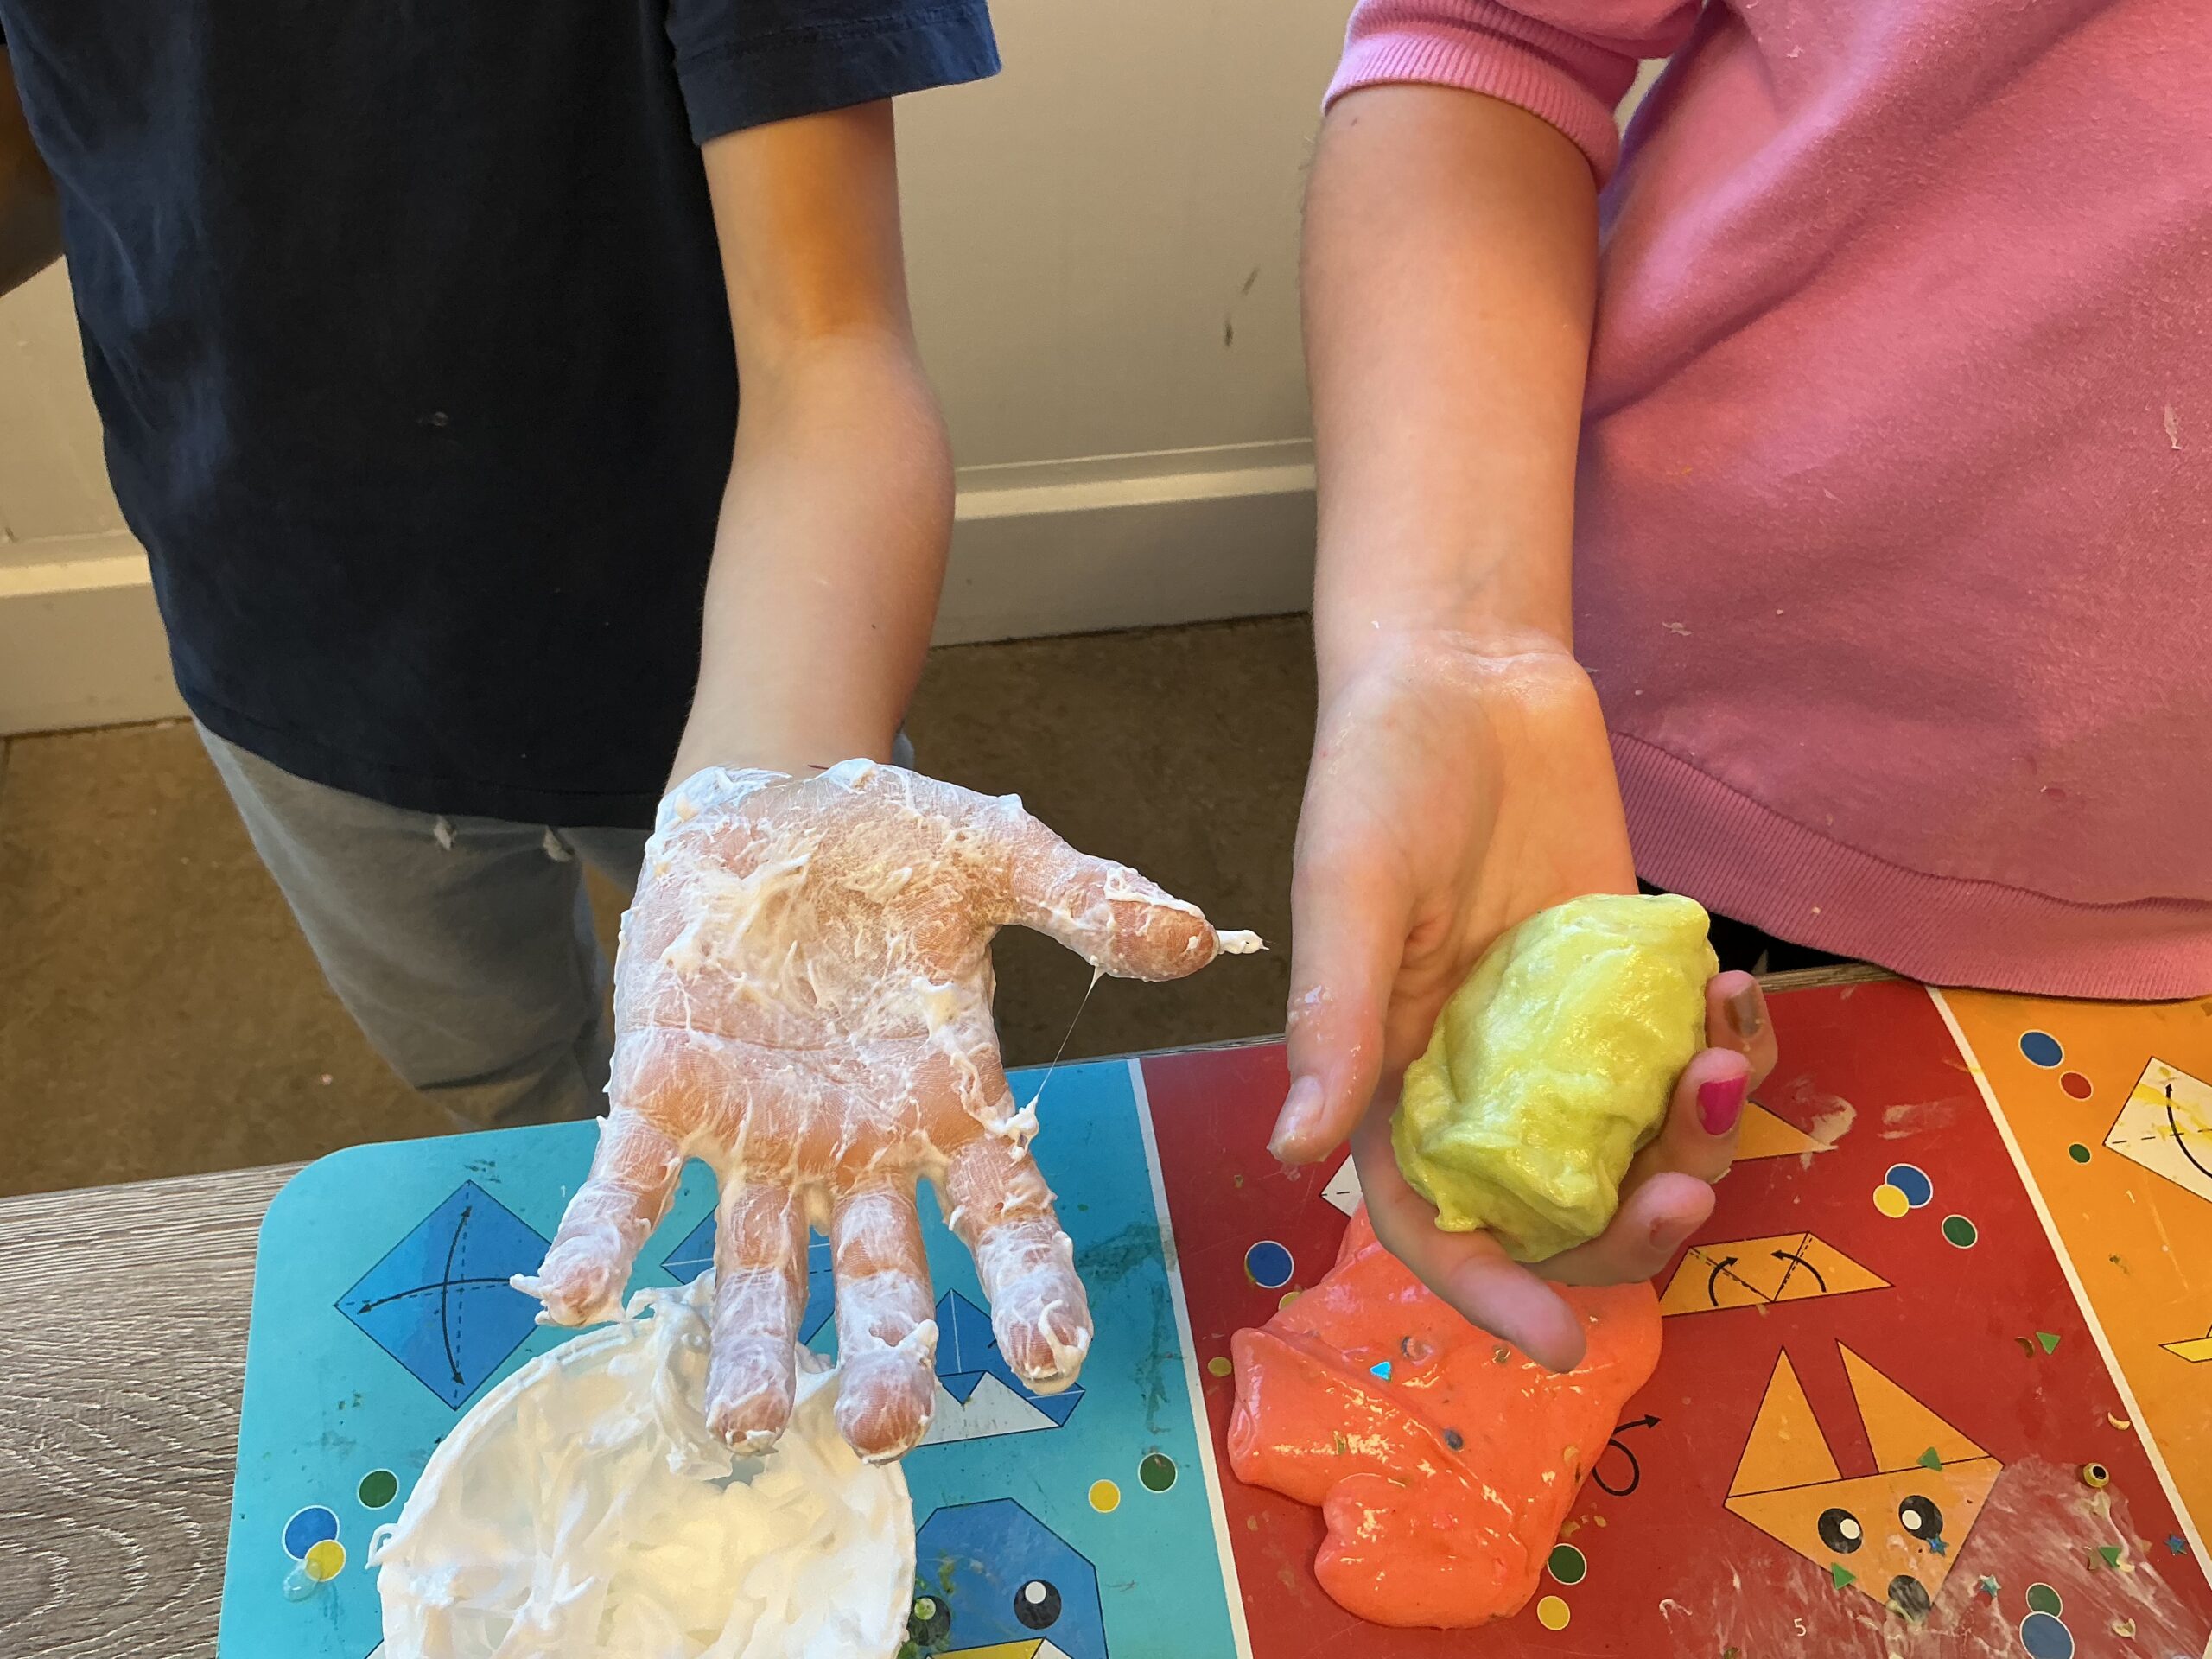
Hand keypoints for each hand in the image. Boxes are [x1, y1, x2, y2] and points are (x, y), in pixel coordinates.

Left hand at [515, 760, 1246, 1459]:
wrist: (773, 799)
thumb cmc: (894, 843)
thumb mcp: (998, 857)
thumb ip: (1087, 901)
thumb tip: (1201, 935)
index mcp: (948, 1104)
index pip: (1003, 1217)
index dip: (1030, 1288)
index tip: (1051, 1356)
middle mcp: (856, 1145)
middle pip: (878, 1273)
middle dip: (883, 1354)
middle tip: (885, 1430)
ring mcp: (757, 1132)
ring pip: (756, 1258)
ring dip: (749, 1341)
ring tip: (747, 1421)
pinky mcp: (664, 1091)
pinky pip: (631, 1180)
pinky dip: (607, 1237)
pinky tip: (580, 1295)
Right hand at [1271, 632, 1777, 1368]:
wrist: (1469, 669)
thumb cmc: (1380, 769)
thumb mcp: (1348, 884)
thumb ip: (1334, 1017)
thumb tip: (1293, 1156)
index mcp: (1394, 1074)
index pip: (1435, 1216)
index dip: (1489, 1287)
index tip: (1561, 1340)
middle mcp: (1482, 1076)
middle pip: (1558, 1210)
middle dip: (1627, 1229)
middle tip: (1688, 1190)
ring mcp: (1566, 1036)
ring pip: (1641, 1149)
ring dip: (1698, 1142)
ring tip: (1725, 1061)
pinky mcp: (1632, 984)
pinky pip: (1692, 1061)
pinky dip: (1732, 1056)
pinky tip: (1740, 996)